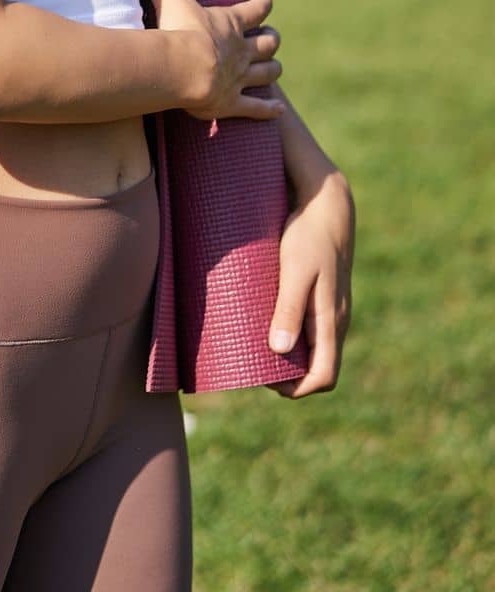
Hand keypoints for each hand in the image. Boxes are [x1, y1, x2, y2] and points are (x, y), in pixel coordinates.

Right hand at [128, 0, 283, 122]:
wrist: (184, 68)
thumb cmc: (177, 29)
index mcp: (228, 22)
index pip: (253, 9)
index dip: (262, 4)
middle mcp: (240, 49)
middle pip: (267, 43)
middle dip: (271, 39)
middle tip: (271, 38)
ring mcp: (239, 78)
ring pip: (267, 73)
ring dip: (272, 70)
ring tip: (274, 68)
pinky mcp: (232, 103)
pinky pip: (256, 108)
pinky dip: (269, 109)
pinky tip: (278, 110)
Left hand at [265, 169, 355, 396]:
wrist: (327, 203)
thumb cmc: (309, 236)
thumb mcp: (296, 271)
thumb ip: (290, 310)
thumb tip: (281, 351)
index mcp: (333, 321)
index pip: (325, 378)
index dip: (298, 388)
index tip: (267, 380)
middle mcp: (336, 320)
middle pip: (319, 367)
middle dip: (291, 376)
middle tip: (255, 364)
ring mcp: (332, 307)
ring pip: (314, 348)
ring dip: (289, 355)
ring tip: (257, 344)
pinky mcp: (324, 293)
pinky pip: (311, 327)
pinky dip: (291, 334)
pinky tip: (268, 320)